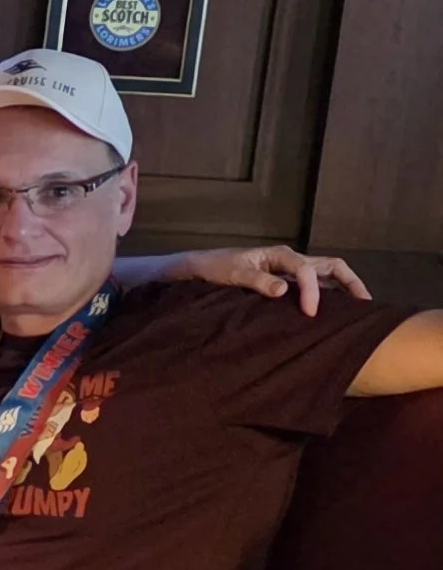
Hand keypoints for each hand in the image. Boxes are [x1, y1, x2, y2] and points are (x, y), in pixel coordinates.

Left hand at [192, 244, 371, 314]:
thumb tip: (284, 290)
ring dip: (345, 288)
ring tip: (359, 309)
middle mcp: (290, 260)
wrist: (203, 267)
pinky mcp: (287, 280)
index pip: (306, 270)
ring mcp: (291, 270)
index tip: (310, 314)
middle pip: (331, 265)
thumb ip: (258, 282)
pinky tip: (336, 311)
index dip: (311, 291)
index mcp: (279, 255)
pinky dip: (331, 294)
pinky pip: (317, 284)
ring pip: (327, 274)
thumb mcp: (234, 275)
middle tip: (365, 303)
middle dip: (350, 282)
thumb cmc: (217, 268)